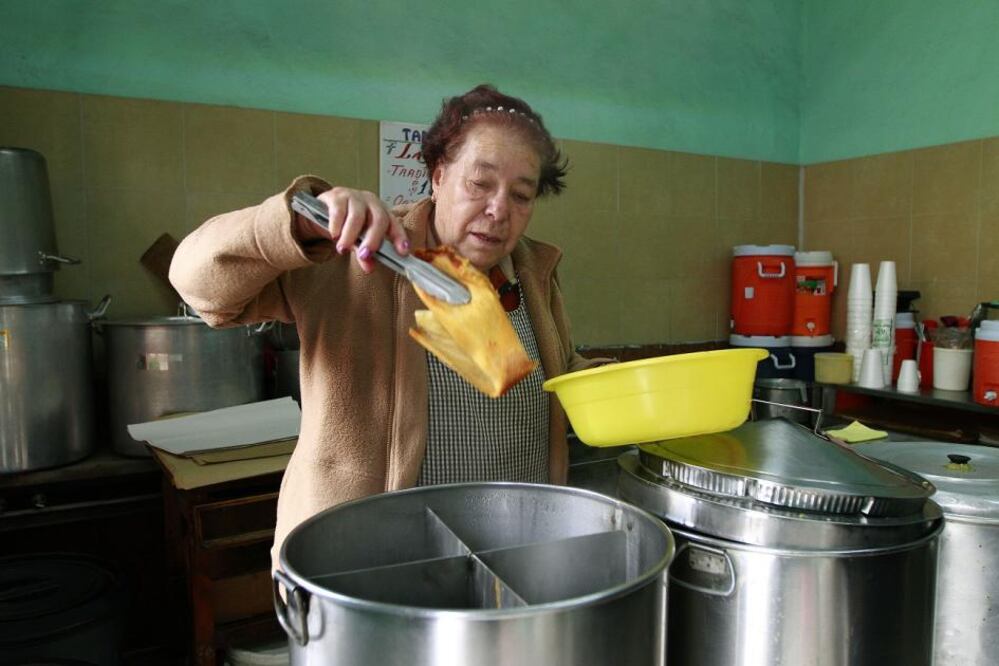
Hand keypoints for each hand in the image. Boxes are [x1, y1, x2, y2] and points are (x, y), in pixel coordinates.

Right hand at [294, 187, 409, 272]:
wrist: (321, 209)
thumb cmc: (346, 224)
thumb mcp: (356, 241)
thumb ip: (363, 253)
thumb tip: (369, 268)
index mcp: (381, 213)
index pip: (395, 224)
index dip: (400, 237)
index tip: (402, 252)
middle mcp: (371, 203)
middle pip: (379, 219)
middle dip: (373, 239)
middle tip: (364, 255)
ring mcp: (354, 197)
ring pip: (357, 216)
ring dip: (350, 235)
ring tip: (343, 249)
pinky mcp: (336, 196)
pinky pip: (339, 211)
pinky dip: (336, 225)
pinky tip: (333, 235)